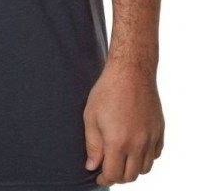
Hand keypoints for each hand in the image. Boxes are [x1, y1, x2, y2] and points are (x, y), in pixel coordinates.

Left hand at [84, 62, 163, 185]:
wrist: (131, 72)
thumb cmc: (107, 91)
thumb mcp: (91, 116)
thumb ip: (92, 144)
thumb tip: (92, 166)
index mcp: (118, 142)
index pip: (113, 174)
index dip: (104, 178)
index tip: (98, 176)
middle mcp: (137, 144)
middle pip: (130, 175)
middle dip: (118, 176)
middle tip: (108, 168)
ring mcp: (151, 137)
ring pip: (145, 168)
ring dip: (132, 168)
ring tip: (121, 158)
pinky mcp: (159, 130)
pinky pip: (155, 154)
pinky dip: (146, 157)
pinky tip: (136, 148)